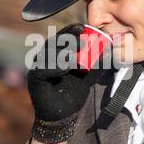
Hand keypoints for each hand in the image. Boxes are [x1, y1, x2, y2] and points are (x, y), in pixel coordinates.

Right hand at [26, 23, 103, 143]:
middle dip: (68, 37)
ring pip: (49, 53)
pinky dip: (55, 67)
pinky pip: (43, 69)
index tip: (84, 27)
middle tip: (82, 36)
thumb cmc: (73, 93)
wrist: (63, 116)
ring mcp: (38, 66)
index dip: (72, 31)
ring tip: (76, 51)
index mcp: (57, 53)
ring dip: (63, 51)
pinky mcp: (34, 78)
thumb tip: (108, 52)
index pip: (63, 37)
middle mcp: (46, 56)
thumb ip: (96, 66)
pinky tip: (65, 67)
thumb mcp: (88, 77)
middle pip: (55, 42)